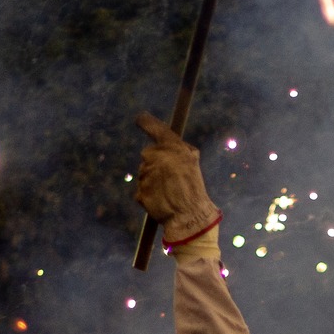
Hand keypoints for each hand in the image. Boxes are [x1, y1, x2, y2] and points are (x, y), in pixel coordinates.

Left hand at [134, 113, 220, 246]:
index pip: (156, 129)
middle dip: (155, 163)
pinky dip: (149, 194)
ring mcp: (146, 174)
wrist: (190, 216)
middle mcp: (157, 157)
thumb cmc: (194, 189)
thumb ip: (180, 149)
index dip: (147, 122)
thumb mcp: (192, 162)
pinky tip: (161, 200)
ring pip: (144, 173)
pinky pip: (141, 189)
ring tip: (168, 191)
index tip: (140, 118)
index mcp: (173, 147)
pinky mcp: (140, 191)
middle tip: (169, 177)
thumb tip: (166, 143)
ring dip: (152, 180)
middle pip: (148, 154)